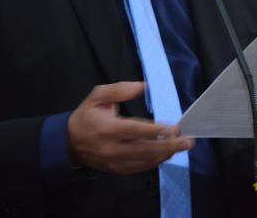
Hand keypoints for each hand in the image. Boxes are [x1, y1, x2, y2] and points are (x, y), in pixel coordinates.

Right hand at [67, 81, 194, 174]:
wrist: (69, 143)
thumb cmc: (86, 116)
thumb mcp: (97, 96)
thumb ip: (119, 90)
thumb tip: (142, 86)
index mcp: (108, 128)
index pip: (136, 130)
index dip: (156, 131)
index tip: (174, 128)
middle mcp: (112, 148)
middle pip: (145, 149)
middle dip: (169, 146)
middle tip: (187, 141)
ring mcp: (115, 162)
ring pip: (145, 161)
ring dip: (165, 154)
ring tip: (181, 147)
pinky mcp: (117, 170)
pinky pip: (140, 168)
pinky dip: (155, 162)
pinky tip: (165, 154)